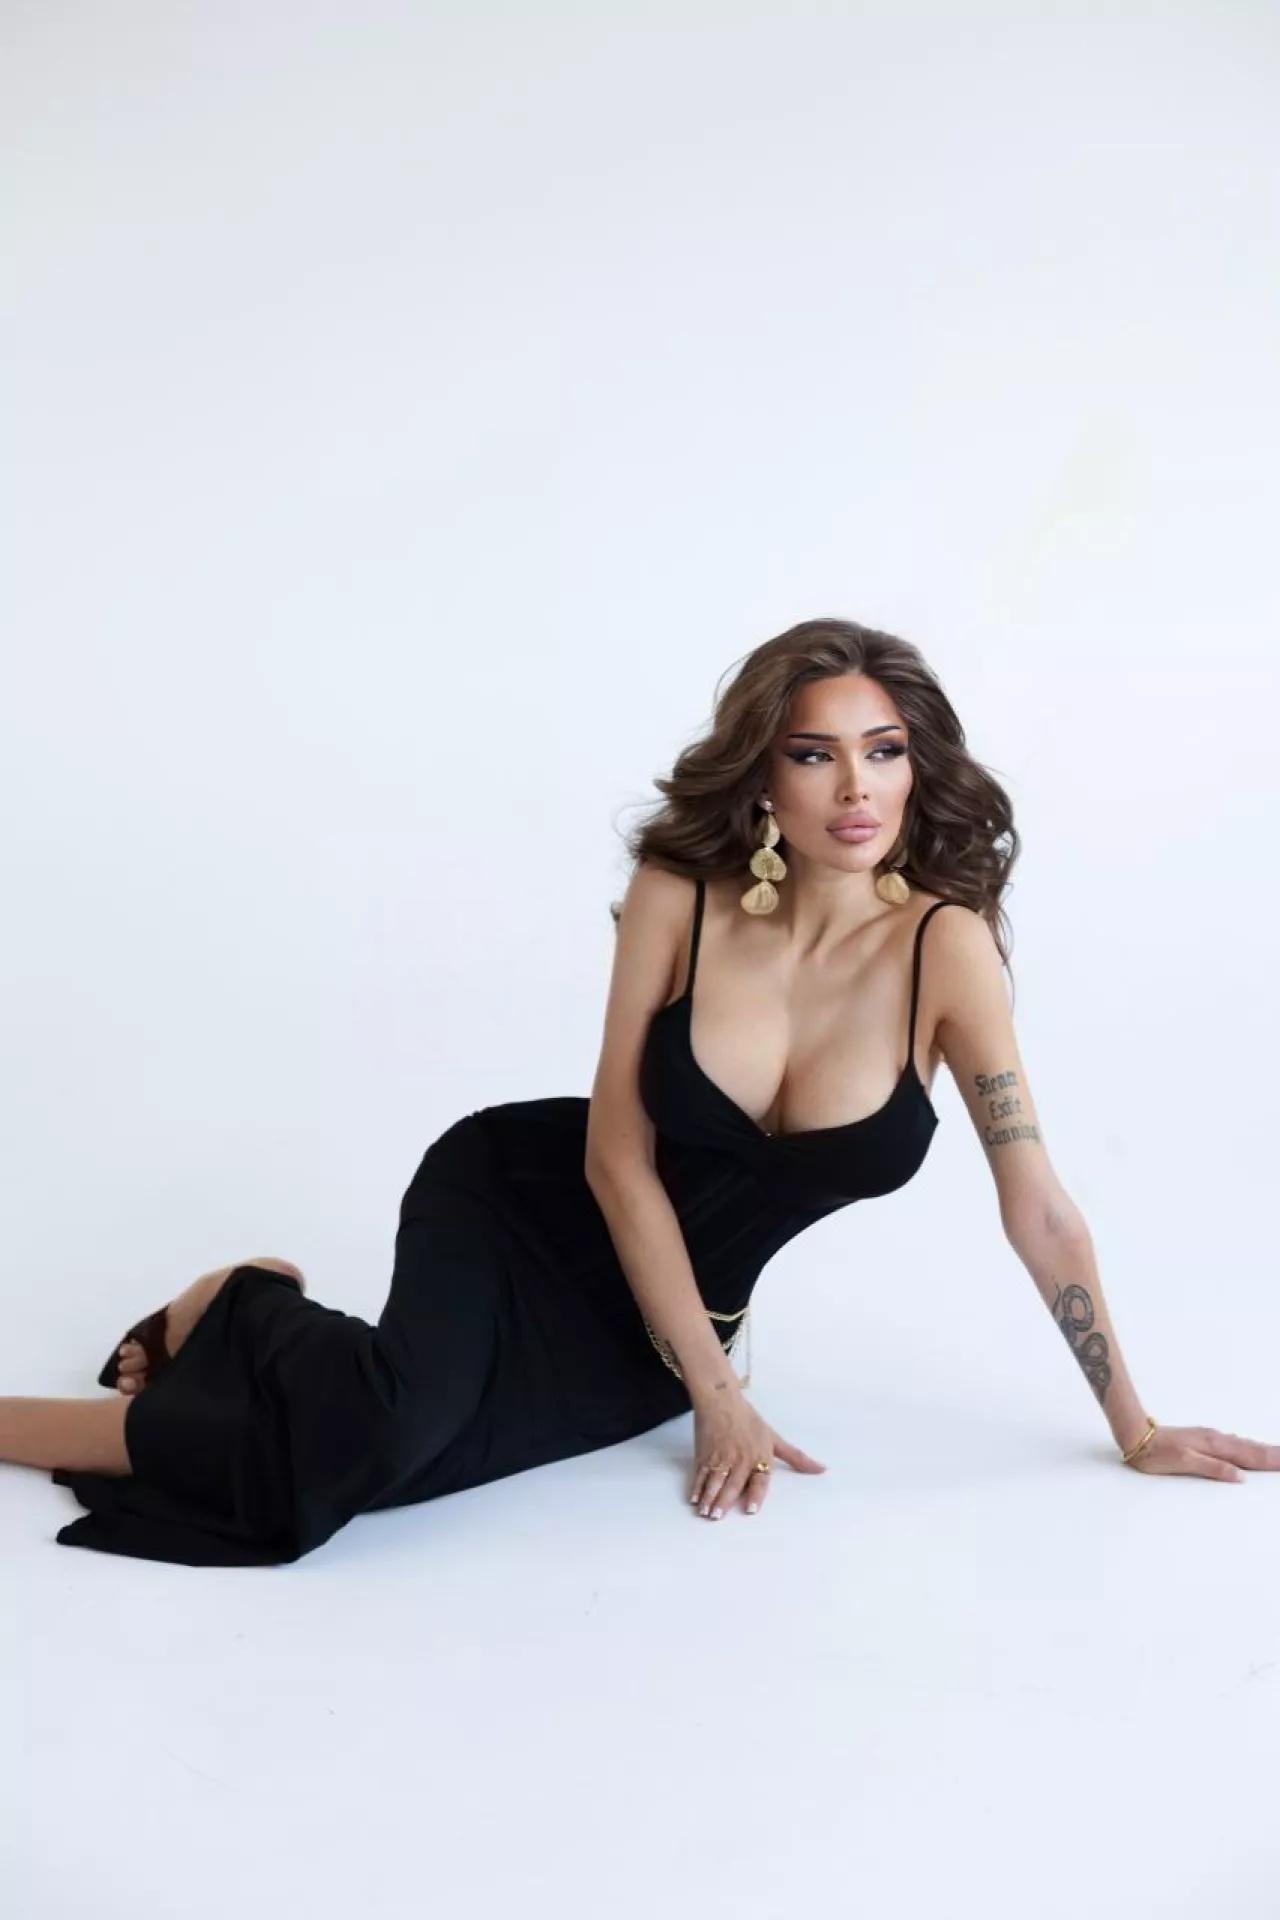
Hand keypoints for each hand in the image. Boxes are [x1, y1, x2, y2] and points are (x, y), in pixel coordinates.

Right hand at [689, 1392, 826, 1518]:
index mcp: (759, 1456)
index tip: (750, 1509)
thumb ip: (796, 1458)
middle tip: (718, 1517)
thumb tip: (822, 1469)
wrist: (721, 1400)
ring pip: (714, 1480)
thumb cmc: (749, 1420)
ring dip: (709, 1498)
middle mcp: (740, 1458)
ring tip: (705, 1513)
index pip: (758, 1479)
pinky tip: (694, 1500)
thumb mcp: (774, 1439)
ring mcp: (720, 1456)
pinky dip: (696, 1487)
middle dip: (724, 1501)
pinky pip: (701, 1474)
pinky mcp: (704, 1454)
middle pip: (732, 1483)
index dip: (755, 1494)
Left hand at [1124, 1422, 1279, 1482]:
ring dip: (1262, 1449)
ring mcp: (1210, 1438)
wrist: (1138, 1436)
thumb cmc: (1158, 1453)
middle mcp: (1216, 1440)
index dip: (1270, 1460)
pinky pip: (1233, 1443)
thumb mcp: (1186, 1463)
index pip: (1250, 1455)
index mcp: (1215, 1446)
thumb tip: (1240, 1476)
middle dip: (1272, 1453)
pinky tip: (1248, 1447)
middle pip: (1251, 1448)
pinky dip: (1247, 1446)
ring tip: (1277, 1452)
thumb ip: (1214, 1468)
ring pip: (1243, 1445)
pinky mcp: (1203, 1439)